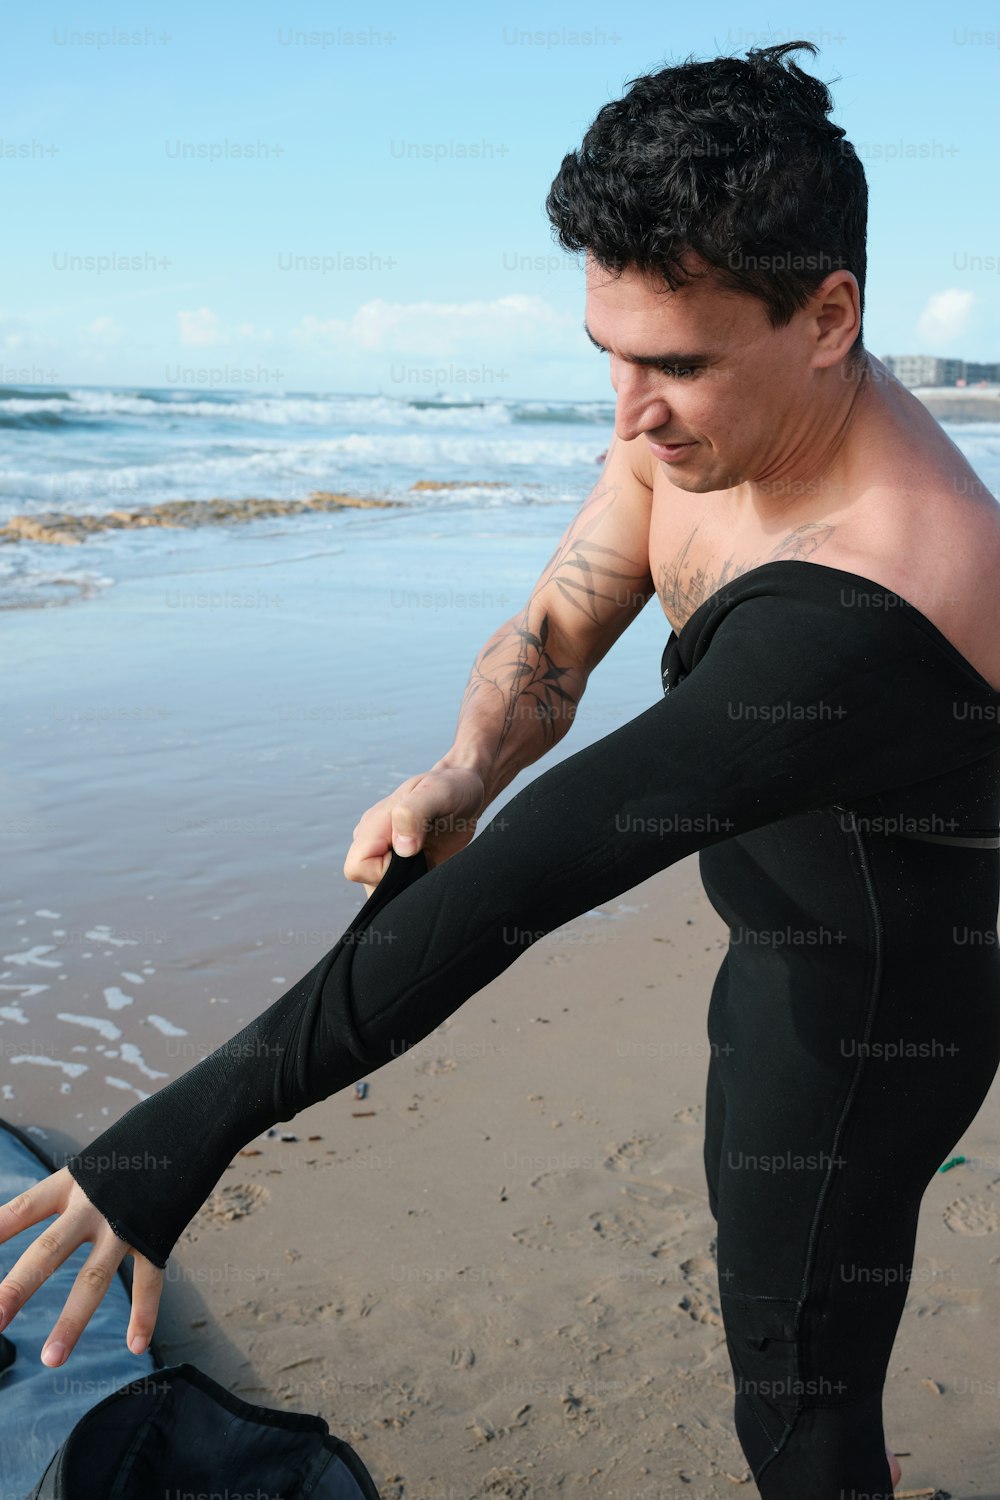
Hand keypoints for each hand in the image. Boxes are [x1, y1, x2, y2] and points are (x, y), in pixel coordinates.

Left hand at [0, 1166, 162, 1365]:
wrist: (183, 1128)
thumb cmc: (124, 1153)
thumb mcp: (86, 1167)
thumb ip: (59, 1197)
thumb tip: (29, 1229)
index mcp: (69, 1184)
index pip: (23, 1210)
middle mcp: (92, 1205)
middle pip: (50, 1250)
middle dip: (18, 1287)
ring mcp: (125, 1224)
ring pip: (95, 1278)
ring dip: (72, 1321)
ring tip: (51, 1359)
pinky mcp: (156, 1235)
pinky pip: (149, 1281)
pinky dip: (145, 1315)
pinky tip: (135, 1346)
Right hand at [344, 766, 486, 896]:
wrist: (467, 791)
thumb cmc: (453, 787)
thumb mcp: (438, 792)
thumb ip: (413, 813)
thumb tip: (402, 847)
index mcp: (374, 824)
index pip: (357, 867)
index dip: (383, 872)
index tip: (413, 855)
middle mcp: (374, 841)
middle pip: (368, 883)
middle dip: (398, 882)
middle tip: (427, 857)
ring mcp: (387, 854)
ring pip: (382, 890)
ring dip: (408, 885)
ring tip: (431, 860)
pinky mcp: (402, 865)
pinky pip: (398, 888)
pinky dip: (414, 886)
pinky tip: (432, 867)